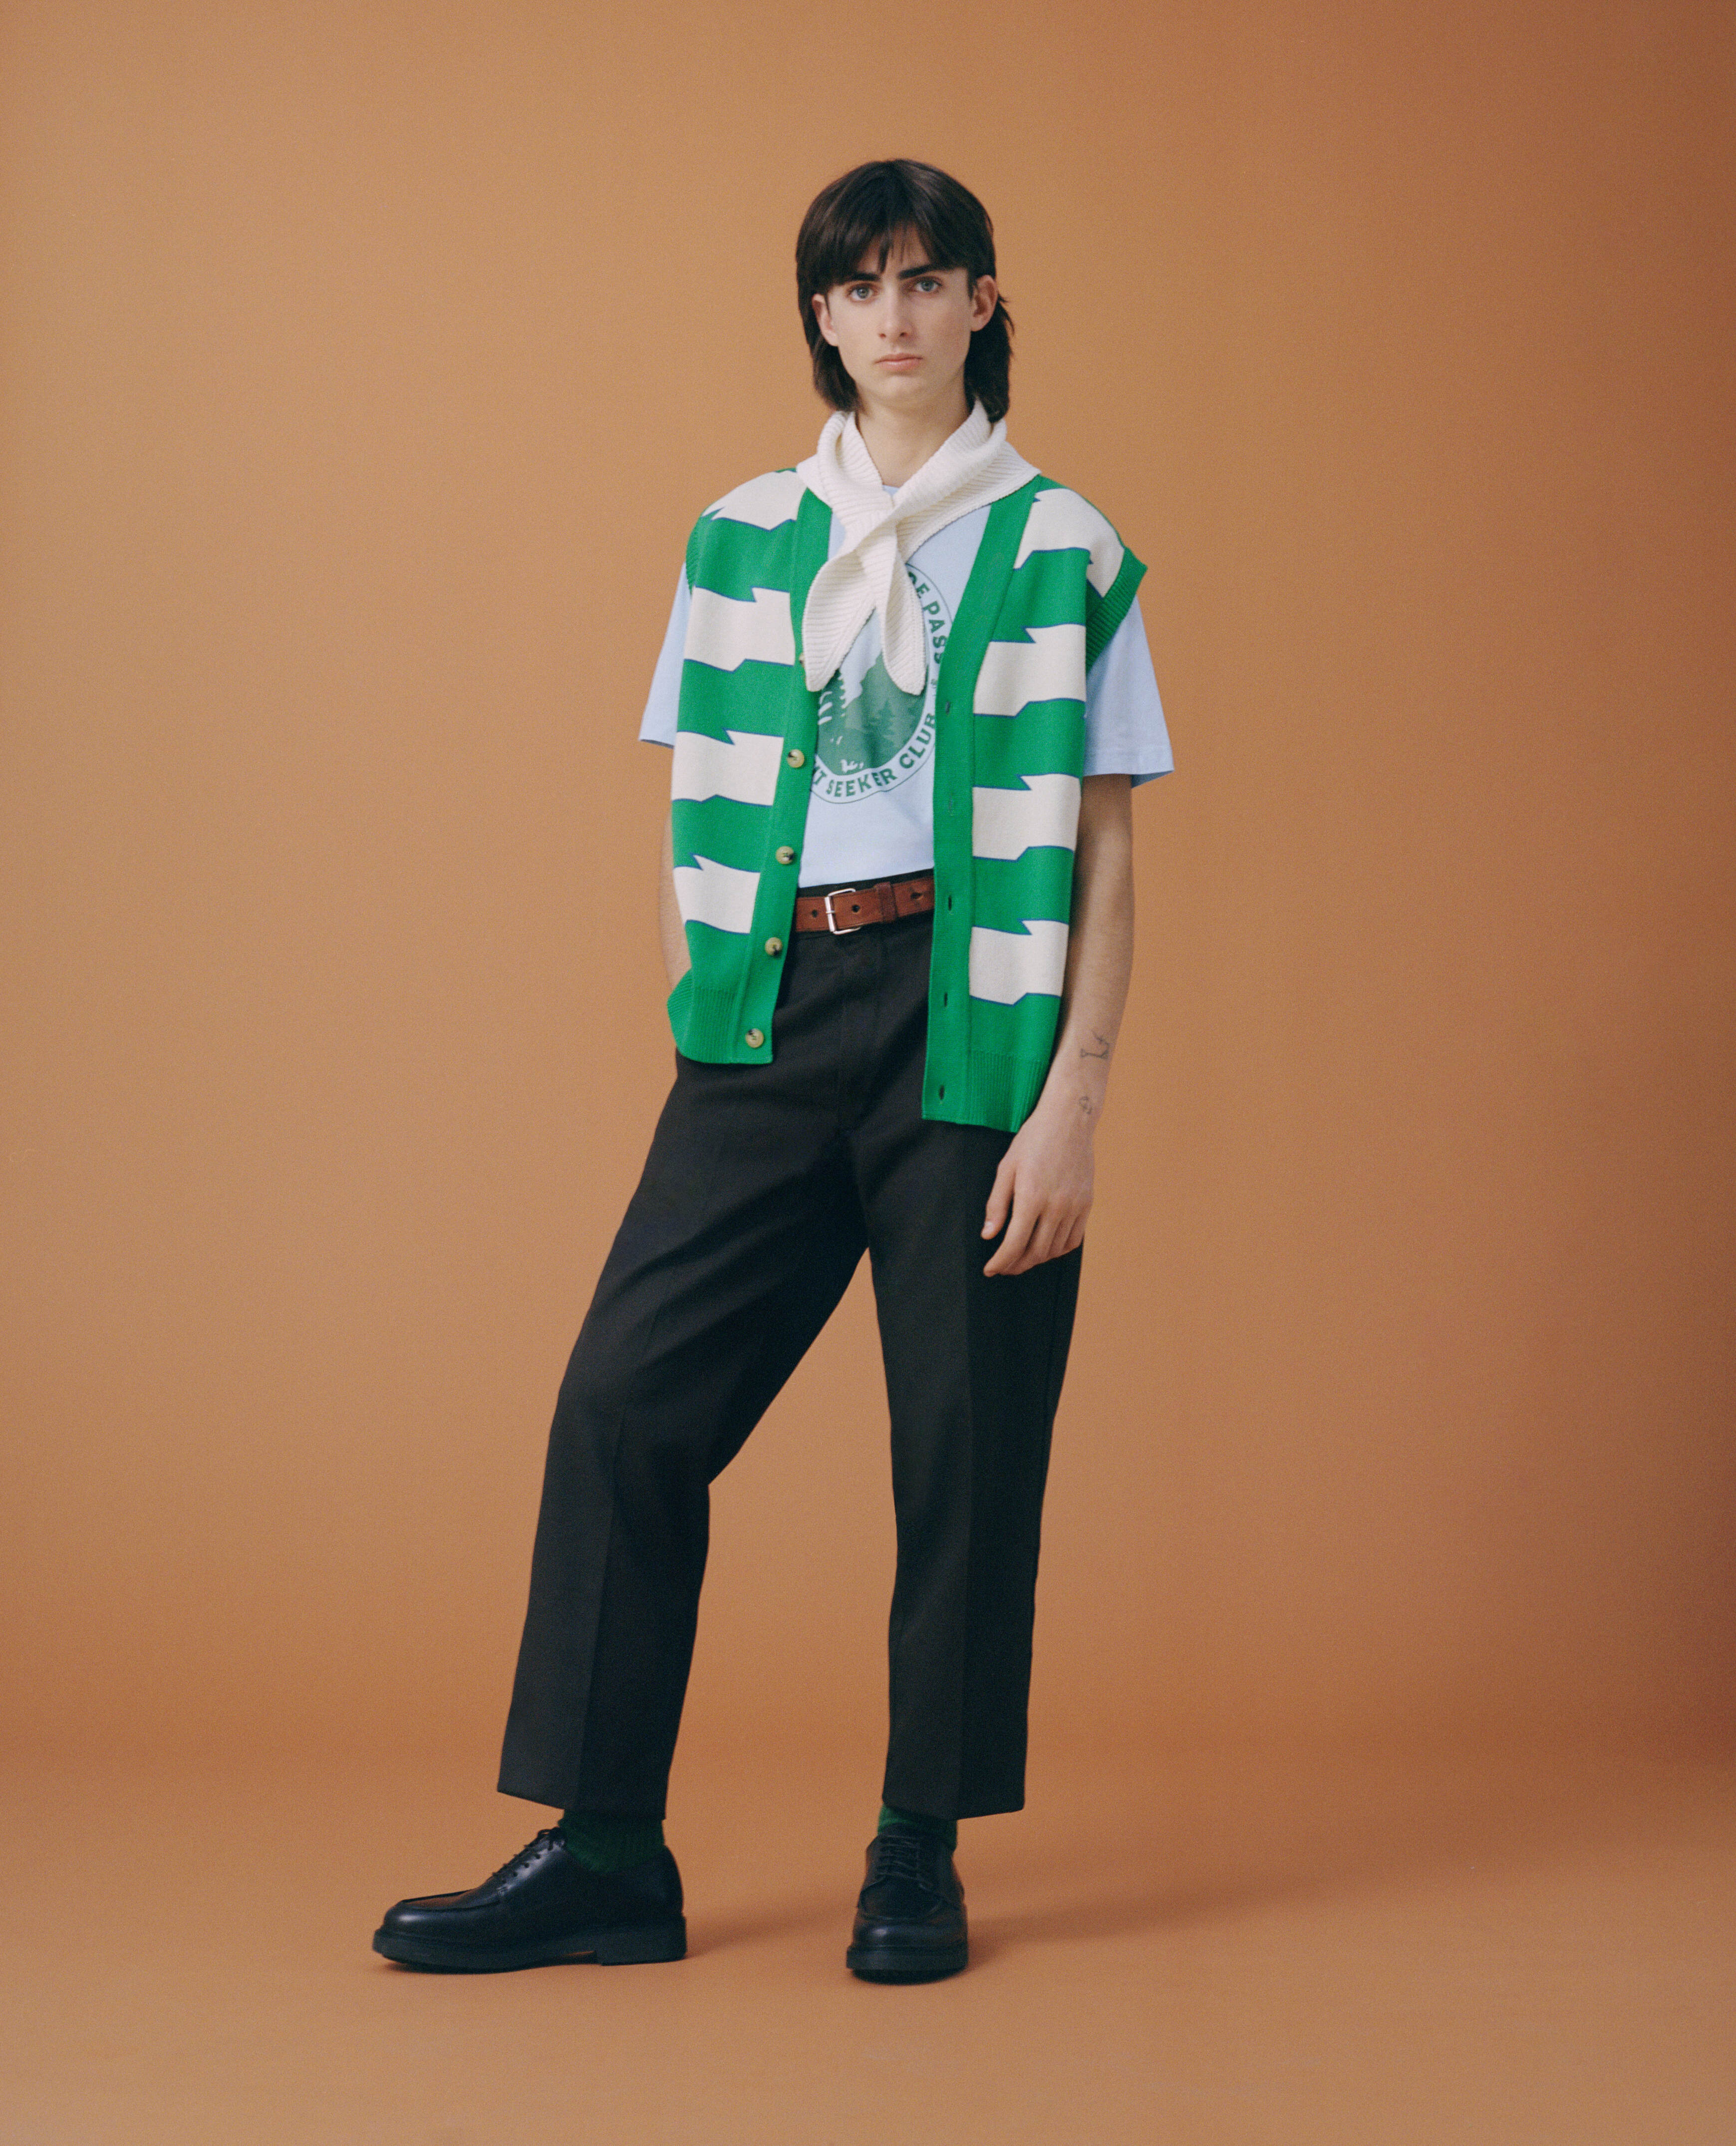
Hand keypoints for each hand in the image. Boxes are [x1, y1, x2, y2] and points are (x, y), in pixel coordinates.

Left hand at [981, 1096, 1094, 1275]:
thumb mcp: (1006, 1168)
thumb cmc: (1032, 1141)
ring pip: (1055, 1249)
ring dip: (1036, 1259)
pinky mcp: (1086, 1203)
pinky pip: (1074, 1239)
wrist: (1069, 1121)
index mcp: (1031, 1197)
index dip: (1000, 1262)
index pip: (1014, 1244)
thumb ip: (997, 1204)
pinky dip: (1058, 1250)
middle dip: (1016, 1265)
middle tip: (1003, 1267)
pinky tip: (1046, 1248)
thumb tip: (989, 1235)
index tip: (990, 1269)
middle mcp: (1056, 1206)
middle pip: (1035, 1252)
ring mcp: (1075, 1206)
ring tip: (1021, 1258)